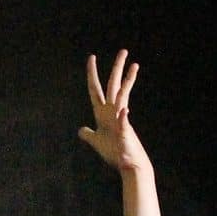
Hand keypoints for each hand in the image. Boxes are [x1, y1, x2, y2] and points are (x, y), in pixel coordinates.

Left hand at [78, 49, 148, 172]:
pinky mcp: (125, 133)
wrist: (129, 164)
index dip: (92, 74)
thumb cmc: (114, 153)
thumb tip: (81, 130)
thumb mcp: (96, 142)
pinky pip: (123, 123)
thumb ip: (88, 134)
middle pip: (113, 86)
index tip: (92, 57)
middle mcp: (112, 113)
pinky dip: (122, 118)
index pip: (96, 90)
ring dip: (128, 81)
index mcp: (102, 114)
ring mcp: (120, 120)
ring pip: (123, 97)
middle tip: (123, 50)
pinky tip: (124, 111)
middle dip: (117, 68)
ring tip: (135, 65)